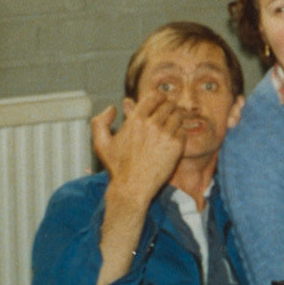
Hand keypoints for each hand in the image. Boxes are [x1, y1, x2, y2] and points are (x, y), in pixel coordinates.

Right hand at [93, 92, 184, 208]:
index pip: (154, 97)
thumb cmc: (117, 167)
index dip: (159, 97)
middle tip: (168, 112)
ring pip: (178, 116)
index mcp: (135, 120)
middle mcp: (152, 125)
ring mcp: (166, 135)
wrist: (132, 187)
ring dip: (176, 117)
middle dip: (168, 106)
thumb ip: (100, 122)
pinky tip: (174, 137)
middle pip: (168, 105)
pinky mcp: (177, 146)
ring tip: (172, 123)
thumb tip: (112, 108)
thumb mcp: (101, 143)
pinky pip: (183, 130)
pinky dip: (180, 131)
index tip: (161, 100)